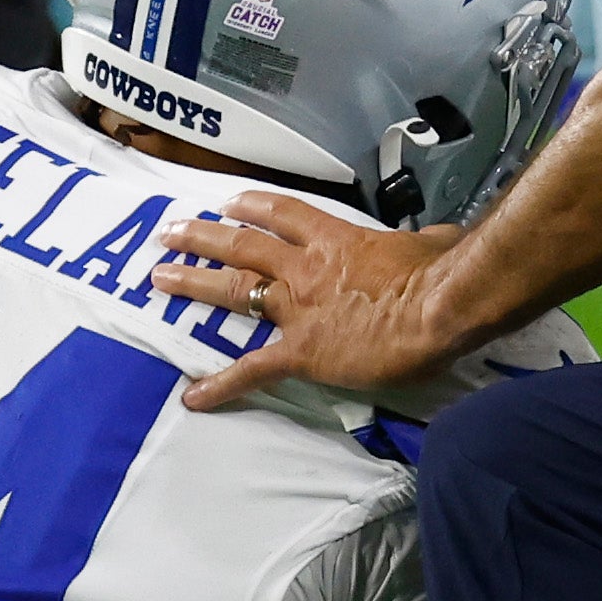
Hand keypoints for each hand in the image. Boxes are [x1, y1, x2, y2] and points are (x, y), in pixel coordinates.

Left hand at [152, 191, 471, 408]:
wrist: (438, 307)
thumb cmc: (441, 275)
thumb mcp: (430, 245)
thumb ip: (424, 244)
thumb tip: (438, 241)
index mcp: (337, 240)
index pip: (284, 215)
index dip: (253, 208)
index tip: (229, 204)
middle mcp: (306, 267)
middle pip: (243, 245)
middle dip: (204, 237)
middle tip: (171, 233)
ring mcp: (298, 307)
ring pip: (234, 289)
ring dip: (193, 281)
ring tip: (160, 276)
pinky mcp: (301, 350)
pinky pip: (253, 369)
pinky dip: (222, 384)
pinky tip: (193, 396)